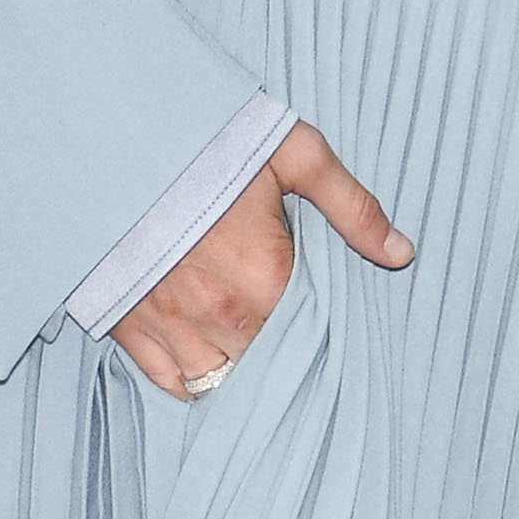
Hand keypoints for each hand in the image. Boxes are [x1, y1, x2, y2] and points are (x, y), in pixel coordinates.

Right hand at [110, 120, 412, 398]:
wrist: (116, 137)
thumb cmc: (210, 141)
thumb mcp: (295, 154)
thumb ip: (353, 207)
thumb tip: (402, 253)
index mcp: (265, 278)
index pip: (313, 334)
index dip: (323, 326)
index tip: (325, 311)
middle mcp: (219, 315)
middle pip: (269, 362)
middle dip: (283, 347)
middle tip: (289, 320)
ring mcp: (170, 326)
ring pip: (222, 379)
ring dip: (241, 364)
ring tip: (252, 336)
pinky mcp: (129, 327)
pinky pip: (172, 382)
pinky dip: (194, 376)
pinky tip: (211, 350)